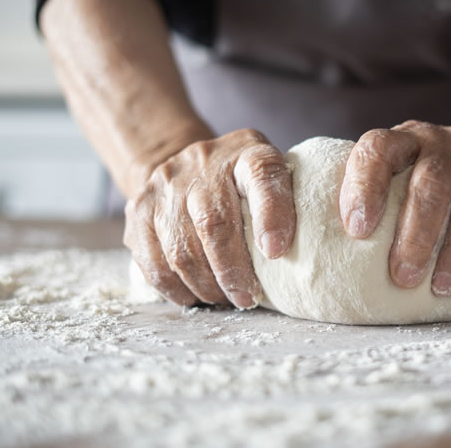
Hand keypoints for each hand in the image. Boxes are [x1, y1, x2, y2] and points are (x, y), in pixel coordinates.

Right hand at [123, 129, 295, 306]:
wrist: (186, 165)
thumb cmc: (244, 185)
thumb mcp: (274, 179)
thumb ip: (290, 206)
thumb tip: (312, 260)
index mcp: (248, 152)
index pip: (262, 174)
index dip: (271, 214)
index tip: (277, 252)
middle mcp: (204, 162)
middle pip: (214, 223)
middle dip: (233, 271)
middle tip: (247, 298)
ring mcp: (166, 184)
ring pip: (181, 249)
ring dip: (206, 285)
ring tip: (224, 298)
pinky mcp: (138, 208)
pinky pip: (153, 262)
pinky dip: (176, 288)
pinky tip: (195, 295)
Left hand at [339, 120, 450, 295]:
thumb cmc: (424, 193)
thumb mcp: (393, 184)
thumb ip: (359, 209)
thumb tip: (291, 257)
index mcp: (405, 142)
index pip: (379, 149)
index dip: (364, 184)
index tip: (354, 229)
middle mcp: (448, 146)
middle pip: (432, 179)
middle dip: (416, 230)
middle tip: (401, 276)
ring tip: (440, 287)